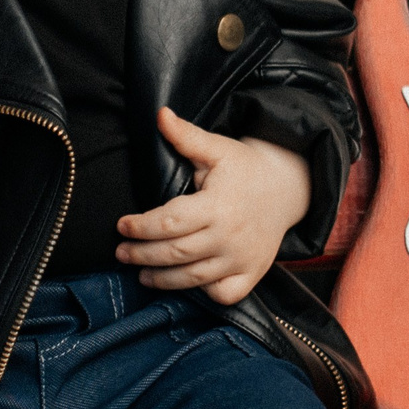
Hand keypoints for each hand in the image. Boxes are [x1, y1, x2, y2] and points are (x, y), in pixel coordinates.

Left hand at [115, 108, 311, 305]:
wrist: (287, 188)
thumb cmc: (244, 168)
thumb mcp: (216, 148)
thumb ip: (186, 136)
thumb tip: (160, 114)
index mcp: (217, 205)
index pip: (170, 222)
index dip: (141, 227)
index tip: (122, 225)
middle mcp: (229, 236)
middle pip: (176, 253)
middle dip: (142, 255)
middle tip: (121, 252)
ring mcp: (242, 259)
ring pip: (193, 278)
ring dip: (162, 279)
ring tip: (141, 273)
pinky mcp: (252, 273)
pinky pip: (224, 294)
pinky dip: (203, 293)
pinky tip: (185, 284)